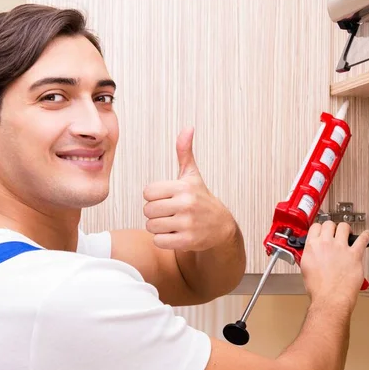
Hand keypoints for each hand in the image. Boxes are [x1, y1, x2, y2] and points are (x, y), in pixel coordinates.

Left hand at [143, 127, 235, 250]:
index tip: (165, 199)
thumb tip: (187, 128)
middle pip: (148, 210)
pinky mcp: (187, 241)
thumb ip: (185, 153)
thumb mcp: (192, 176)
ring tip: (172, 224)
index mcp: (183, 187)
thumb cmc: (201, 199)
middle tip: (168, 214)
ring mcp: (187, 223)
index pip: (148, 193)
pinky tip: (175, 235)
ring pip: (152, 226)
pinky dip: (163, 240)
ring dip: (158, 228)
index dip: (153, 198)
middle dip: (154, 214)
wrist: (221, 227)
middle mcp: (186, 204)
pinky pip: (159, 241)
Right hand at [300, 221, 368, 311]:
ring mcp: (341, 248)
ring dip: (346, 228)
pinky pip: (362, 239)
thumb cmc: (319, 289)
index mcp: (312, 247)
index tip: (322, 230)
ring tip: (348, 232)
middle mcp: (326, 244)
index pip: (315, 227)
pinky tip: (367, 235)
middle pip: (329, 224)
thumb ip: (310, 256)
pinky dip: (366, 236)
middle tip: (335, 232)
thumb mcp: (305, 269)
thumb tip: (312, 253)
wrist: (330, 298)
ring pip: (344, 227)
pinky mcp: (354, 255)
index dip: (319, 228)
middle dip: (332, 227)